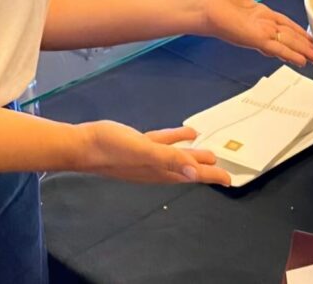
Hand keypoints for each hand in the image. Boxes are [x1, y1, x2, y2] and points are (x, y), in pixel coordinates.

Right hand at [78, 120, 230, 185]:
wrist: (82, 145)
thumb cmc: (111, 149)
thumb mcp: (143, 151)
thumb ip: (169, 159)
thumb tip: (195, 172)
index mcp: (160, 170)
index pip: (192, 174)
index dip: (211, 176)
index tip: (229, 180)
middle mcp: (155, 167)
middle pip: (187, 169)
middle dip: (205, 170)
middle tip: (222, 170)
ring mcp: (146, 157)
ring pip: (176, 157)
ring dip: (191, 155)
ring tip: (208, 151)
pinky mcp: (136, 145)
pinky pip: (162, 143)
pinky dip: (174, 139)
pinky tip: (184, 132)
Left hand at [198, 0, 312, 66]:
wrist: (202, 3)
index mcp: (259, 13)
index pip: (283, 23)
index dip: (298, 30)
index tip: (309, 36)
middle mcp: (262, 25)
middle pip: (288, 36)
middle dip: (304, 44)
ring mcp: (260, 33)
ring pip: (287, 43)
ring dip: (302, 51)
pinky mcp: (256, 39)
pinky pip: (277, 47)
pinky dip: (290, 54)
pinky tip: (301, 60)